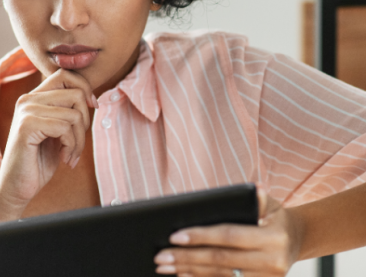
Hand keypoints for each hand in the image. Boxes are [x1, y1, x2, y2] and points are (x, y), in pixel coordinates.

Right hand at [0, 69, 97, 222]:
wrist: (17, 187)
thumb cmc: (40, 159)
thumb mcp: (58, 129)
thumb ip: (68, 110)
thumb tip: (91, 98)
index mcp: (36, 97)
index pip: (66, 75)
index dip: (85, 89)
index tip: (92, 107)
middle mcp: (28, 99)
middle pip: (76, 94)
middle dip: (86, 121)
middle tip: (78, 142)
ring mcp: (26, 111)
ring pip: (74, 114)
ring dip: (79, 139)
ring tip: (71, 154)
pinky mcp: (27, 125)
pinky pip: (65, 128)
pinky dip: (72, 146)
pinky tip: (64, 158)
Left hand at [154, 186, 301, 276]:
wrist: (297, 239)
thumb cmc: (276, 216)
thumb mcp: (272, 203)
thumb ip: (259, 199)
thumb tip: (255, 189)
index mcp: (274, 237)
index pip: (229, 236)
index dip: (201, 236)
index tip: (175, 236)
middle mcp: (272, 262)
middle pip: (220, 260)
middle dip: (187, 258)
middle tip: (160, 257)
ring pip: (221, 276)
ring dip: (190, 271)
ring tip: (166, 268)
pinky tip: (184, 276)